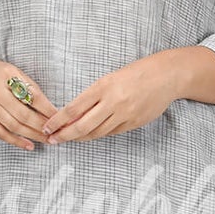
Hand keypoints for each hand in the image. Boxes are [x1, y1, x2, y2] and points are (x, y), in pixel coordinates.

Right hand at [0, 58, 62, 152]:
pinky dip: (16, 141)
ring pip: (13, 125)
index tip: (59, 119)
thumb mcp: (17, 74)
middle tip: (55, 133)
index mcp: (7, 74)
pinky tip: (29, 145)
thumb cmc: (3, 77)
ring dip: (32, 135)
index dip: (48, 109)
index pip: (33, 96)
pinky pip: (1, 133)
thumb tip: (53, 113)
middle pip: (23, 114)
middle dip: (42, 126)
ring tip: (46, 140)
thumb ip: (32, 90)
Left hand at [42, 55, 177, 141]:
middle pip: (82, 126)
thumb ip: (92, 96)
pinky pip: (112, 133)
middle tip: (53, 140)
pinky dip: (98, 134)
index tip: (47, 128)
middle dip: (65, 135)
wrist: (167, 76)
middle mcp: (113, 102)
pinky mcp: (134, 123)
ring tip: (69, 139)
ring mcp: (125, 115)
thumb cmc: (137, 73)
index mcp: (103, 86)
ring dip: (80, 138)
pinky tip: (90, 134)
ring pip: (97, 133)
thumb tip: (72, 114)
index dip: (57, 121)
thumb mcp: (110, 78)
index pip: (73, 108)